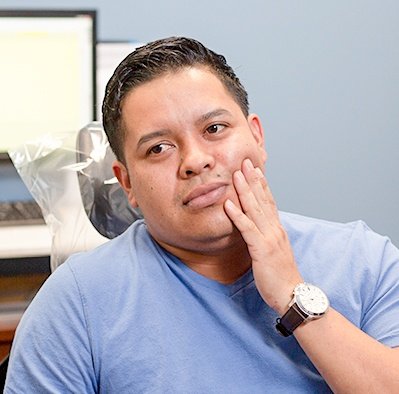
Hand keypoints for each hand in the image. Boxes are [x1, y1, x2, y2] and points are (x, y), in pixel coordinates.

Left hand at [224, 158, 302, 313]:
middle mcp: (275, 229)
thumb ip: (266, 238)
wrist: (292, 294)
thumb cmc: (281, 276)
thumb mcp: (274, 252)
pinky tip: (228, 204)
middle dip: (253, 179)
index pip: (269, 202)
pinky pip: (247, 229)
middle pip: (262, 199)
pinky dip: (238, 215)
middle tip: (244, 162)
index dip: (261, 185)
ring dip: (245, 190)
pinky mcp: (261, 249)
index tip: (255, 170)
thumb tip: (257, 230)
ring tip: (236, 174)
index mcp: (277, 229)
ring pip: (255, 209)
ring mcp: (269, 238)